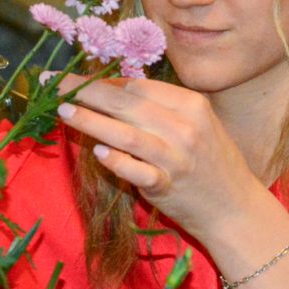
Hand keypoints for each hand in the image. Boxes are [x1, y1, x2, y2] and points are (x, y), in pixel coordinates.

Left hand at [53, 74, 269, 242]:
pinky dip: (117, 161)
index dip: (106, 82)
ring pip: (126, 134)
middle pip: (127, 103)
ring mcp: (176, 158)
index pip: (140, 87)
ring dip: (91, 121)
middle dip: (86, 90)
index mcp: (192, 106)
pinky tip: (98, 153)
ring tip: (63, 110)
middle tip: (52, 82)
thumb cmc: (213, 163)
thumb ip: (164, 108)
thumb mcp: (199, 125)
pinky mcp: (167, 186)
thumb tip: (115, 90)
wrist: (235, 208)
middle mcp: (185, 128)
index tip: (79, 80)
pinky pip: (136, 170)